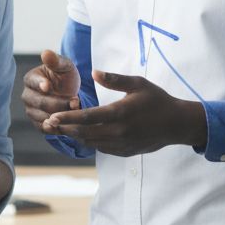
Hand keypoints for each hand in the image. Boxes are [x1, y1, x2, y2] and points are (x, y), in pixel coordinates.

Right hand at [21, 49, 81, 131]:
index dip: (41, 84)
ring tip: (75, 112)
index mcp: (31, 78)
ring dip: (59, 116)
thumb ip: (56, 61)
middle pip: (40, 102)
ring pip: (42, 117)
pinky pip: (43, 128)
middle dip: (59, 103)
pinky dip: (54, 128)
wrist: (70, 94)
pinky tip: (65, 126)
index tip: (48, 86)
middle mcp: (27, 95)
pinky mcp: (37, 123)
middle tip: (76, 101)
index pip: (33, 82)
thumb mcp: (65, 66)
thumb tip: (46, 52)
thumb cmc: (65, 77)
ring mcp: (31, 110)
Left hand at [44, 70, 206, 156]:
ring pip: (91, 143)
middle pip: (84, 133)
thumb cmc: (157, 100)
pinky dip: (88, 142)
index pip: (88, 117)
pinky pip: (101, 148)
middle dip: (64, 129)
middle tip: (47, 124)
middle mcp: (119, 132)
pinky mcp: (124, 152)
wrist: (176, 124)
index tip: (52, 116)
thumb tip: (93, 72)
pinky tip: (80, 135)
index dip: (68, 117)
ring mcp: (121, 144)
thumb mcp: (138, 83)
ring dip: (74, 137)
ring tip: (59, 129)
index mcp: (120, 113)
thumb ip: (115, 79)